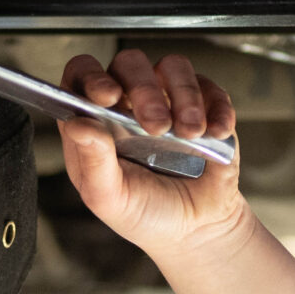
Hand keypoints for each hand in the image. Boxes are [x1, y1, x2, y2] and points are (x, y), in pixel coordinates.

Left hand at [57, 49, 250, 265]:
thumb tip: (79, 124)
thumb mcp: (110, 198)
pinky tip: (214, 134)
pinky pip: (210, 87)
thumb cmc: (145, 213)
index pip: (81, 77)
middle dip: (143, 90)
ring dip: (184, 97)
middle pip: (129, 63)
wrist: (196, 229)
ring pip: (172, 66)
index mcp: (96, 123)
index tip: (107, 96)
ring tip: (189, 135)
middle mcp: (128, 104)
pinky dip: (216, 108)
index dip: (90, 76)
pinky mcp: (204, 106)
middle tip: (156, 126)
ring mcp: (167, 101)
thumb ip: (93, 162)